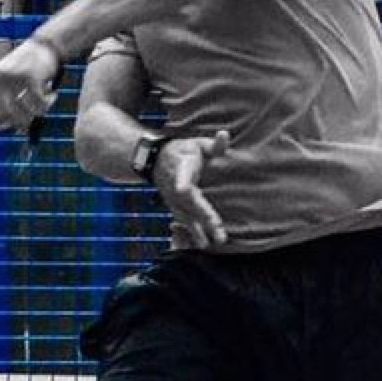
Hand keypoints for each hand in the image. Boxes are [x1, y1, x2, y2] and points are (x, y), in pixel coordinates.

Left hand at [0, 38, 59, 132]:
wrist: (44, 44)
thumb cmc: (25, 64)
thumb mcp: (6, 76)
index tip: (3, 126)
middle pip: (4, 115)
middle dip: (17, 122)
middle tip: (27, 120)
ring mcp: (14, 79)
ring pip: (22, 114)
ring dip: (34, 115)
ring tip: (42, 107)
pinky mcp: (31, 79)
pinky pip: (38, 105)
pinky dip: (46, 106)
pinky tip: (52, 97)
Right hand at [154, 129, 229, 248]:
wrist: (156, 161)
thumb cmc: (183, 151)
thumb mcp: (198, 144)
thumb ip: (214, 145)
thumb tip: (224, 135)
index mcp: (182, 171)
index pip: (182, 180)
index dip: (182, 185)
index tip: (182, 190)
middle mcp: (175, 188)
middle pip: (188, 206)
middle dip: (203, 220)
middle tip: (218, 236)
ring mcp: (173, 200)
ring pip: (184, 218)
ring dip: (196, 232)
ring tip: (208, 245)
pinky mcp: (174, 208)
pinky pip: (182, 223)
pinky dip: (189, 235)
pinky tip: (199, 245)